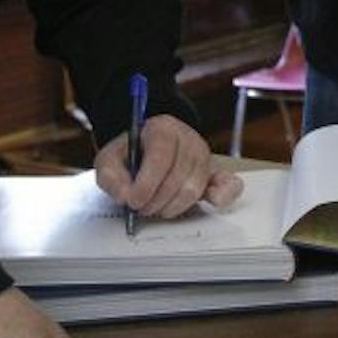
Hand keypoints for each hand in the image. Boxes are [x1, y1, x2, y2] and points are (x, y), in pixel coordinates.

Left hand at [95, 114, 243, 219]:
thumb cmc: (129, 156)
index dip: (147, 182)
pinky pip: (229, 184)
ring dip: (172, 206)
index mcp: (163, 128)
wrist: (146, 151)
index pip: (161, 154)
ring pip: (194, 188)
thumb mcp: (109, 160)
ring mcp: (204, 156)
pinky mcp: (215, 172)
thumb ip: (110, 177)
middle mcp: (188, 139)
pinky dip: (222, 196)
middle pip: (178, 175)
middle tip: (140, 208)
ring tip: (155, 207)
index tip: (133, 201)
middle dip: (156, 199)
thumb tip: (126, 195)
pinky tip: (211, 201)